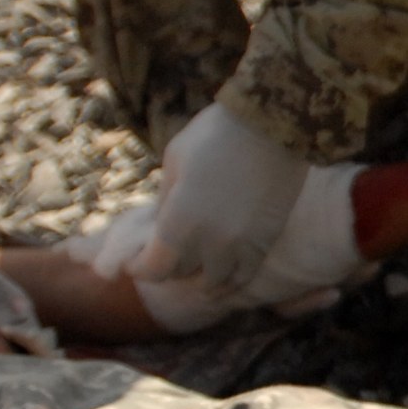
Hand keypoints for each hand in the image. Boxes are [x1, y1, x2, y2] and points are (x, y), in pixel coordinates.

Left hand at [125, 103, 309, 294]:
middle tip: (162, 257)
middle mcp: (209, 244)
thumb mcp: (174, 163)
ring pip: (215, 283)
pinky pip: (244, 275)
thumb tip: (162, 223)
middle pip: (181, 275)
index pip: (153, 269)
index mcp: (179, 224)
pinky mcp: (266, 241)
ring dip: (200, 278)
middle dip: (167, 267)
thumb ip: (166, 201)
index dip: (139, 268)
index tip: (134, 262)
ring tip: (194, 269)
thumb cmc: (214, 136)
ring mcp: (241, 246)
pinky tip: (222, 274)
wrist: (272, 125)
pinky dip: (229, 278)